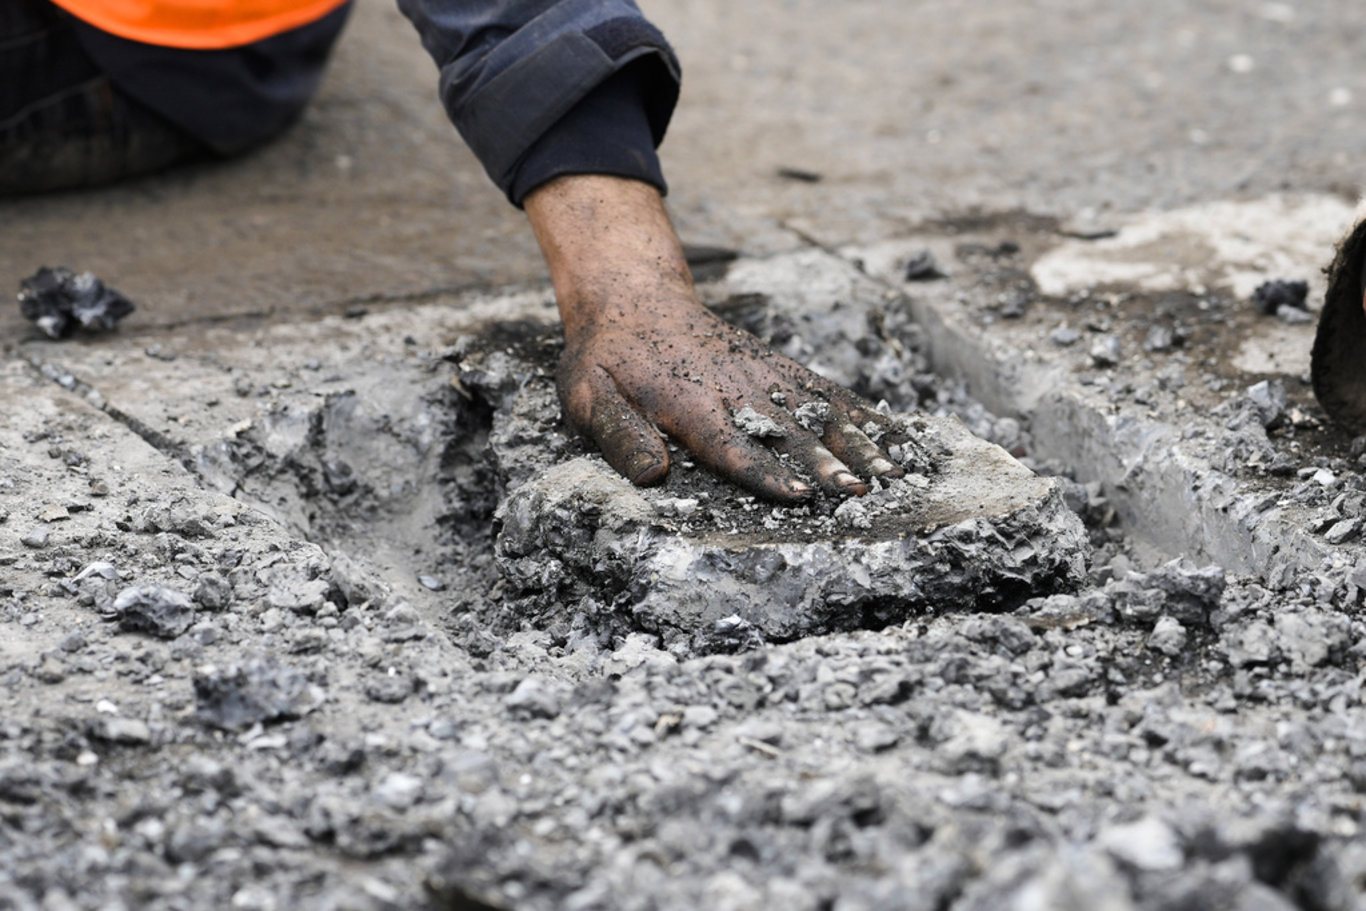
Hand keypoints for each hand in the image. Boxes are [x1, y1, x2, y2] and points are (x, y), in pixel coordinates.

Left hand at [525, 176, 905, 502]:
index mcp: (688, 401)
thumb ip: (620, 434)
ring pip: (819, 413)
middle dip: (826, 463)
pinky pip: (829, 392)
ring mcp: (764, 376)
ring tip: (894, 473)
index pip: (730, 445)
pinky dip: (865, 415)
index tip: (798, 494)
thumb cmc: (608, 357)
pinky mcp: (781, 369)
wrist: (635, 295)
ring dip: (858, 443)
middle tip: (859, 492)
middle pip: (787, 431)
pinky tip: (899, 438)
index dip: (764, 472)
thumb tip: (651, 476)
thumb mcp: (589, 394)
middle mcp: (736, 388)